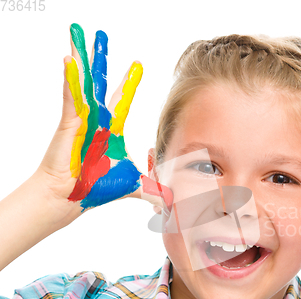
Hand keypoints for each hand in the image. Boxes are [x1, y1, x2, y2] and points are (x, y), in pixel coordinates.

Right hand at [38, 24, 171, 221]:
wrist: (71, 197)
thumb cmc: (96, 188)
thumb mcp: (132, 185)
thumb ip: (151, 188)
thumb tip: (170, 199)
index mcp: (110, 130)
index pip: (122, 100)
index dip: (129, 83)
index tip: (138, 65)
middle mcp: (96, 120)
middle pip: (100, 84)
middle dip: (102, 60)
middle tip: (101, 36)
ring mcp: (81, 121)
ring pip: (82, 84)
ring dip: (81, 60)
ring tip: (78, 36)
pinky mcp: (69, 125)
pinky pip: (70, 99)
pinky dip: (70, 81)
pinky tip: (69, 61)